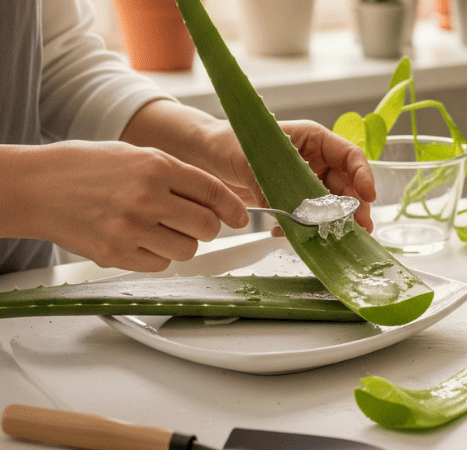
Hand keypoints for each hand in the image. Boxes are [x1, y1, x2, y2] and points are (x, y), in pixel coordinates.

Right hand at [10, 141, 248, 271]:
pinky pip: (160, 264)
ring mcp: (130, 229)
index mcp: (156, 167)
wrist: (36, 186)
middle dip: (208, 227)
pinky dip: (156, 255)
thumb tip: (221, 201)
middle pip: (207, 227)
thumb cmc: (88, 167)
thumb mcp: (138, 156)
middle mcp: (146, 198)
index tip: (240, 217)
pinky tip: (138, 239)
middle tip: (194, 222)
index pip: (214, 193)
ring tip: (158, 228)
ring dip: (181, 242)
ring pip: (188, 250)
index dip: (233, 209)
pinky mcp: (115, 254)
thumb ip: (180, 176)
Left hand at [202, 120, 375, 233]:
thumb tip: (289, 215)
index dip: (363, 175)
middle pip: (347, 184)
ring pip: (332, 203)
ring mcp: (306, 180)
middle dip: (355, 207)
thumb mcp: (249, 161)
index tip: (368, 195)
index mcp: (313, 139)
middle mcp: (315, 159)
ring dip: (334, 222)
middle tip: (359, 228)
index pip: (349, 155)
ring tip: (335, 237)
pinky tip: (295, 237)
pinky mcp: (295, 199)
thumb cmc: (228, 144)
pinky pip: (310, 216)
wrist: (206, 156)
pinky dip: (307, 229)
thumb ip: (271, 186)